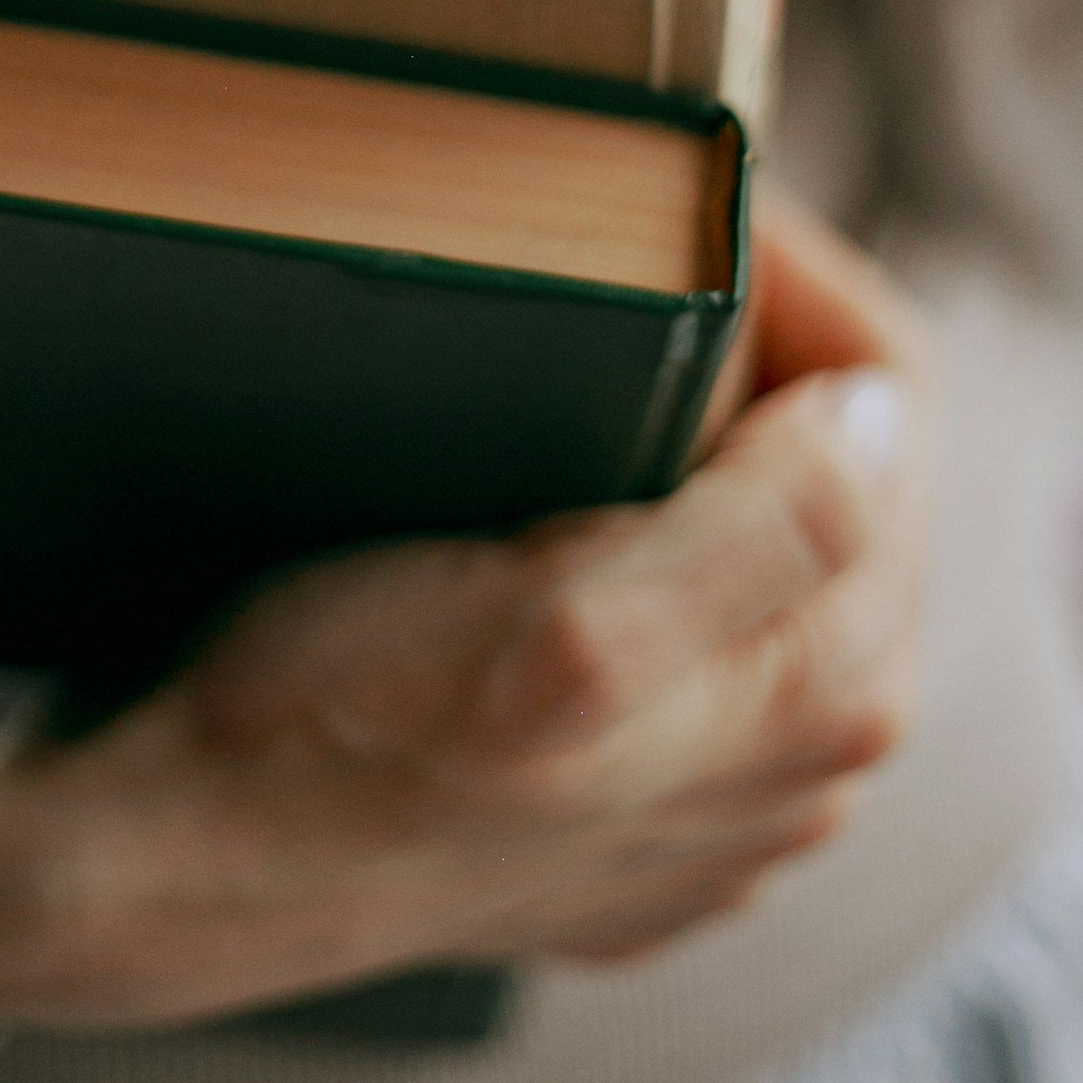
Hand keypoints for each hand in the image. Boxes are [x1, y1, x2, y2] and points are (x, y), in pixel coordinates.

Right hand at [0, 196, 933, 1028]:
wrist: (188, 872)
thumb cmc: (346, 730)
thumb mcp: (561, 625)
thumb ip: (773, 531)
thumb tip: (881, 416)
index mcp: (828, 689)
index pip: (894, 405)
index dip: (802, 282)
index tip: (690, 210)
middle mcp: (811, 759)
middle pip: (854, 475)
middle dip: (770, 357)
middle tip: (641, 269)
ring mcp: (732, 798)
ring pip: (785, 552)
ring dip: (718, 447)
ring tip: (598, 373)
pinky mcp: (647, 814)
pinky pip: (712, 634)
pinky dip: (664, 544)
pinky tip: (566, 514)